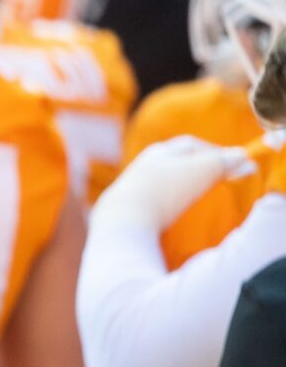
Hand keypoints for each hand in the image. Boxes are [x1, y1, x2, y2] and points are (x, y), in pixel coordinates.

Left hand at [93, 136, 253, 232]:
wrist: (124, 221)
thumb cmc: (167, 191)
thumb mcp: (203, 171)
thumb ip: (224, 161)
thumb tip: (242, 157)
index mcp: (159, 152)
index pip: (191, 145)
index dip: (216, 153)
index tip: (233, 165)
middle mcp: (142, 166)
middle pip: (173, 161)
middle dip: (197, 167)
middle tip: (216, 178)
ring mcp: (130, 188)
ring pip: (161, 182)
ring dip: (180, 186)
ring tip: (195, 196)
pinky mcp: (124, 211)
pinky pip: (150, 202)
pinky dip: (166, 204)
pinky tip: (173, 215)